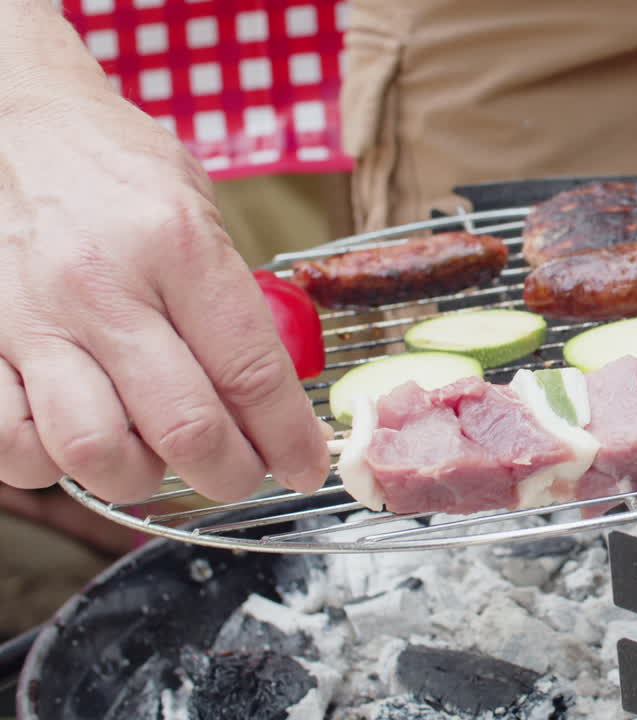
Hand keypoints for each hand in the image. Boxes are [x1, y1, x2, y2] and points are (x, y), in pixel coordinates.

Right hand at [0, 71, 330, 503]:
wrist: (6, 118)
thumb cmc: (108, 163)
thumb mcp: (196, 205)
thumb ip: (231, 295)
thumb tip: (269, 387)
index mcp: (176, 246)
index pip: (251, 372)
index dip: (288, 438)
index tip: (305, 467)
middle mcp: (103, 287)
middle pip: (185, 428)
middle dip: (230, 474)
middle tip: (240, 473)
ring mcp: (29, 318)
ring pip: (94, 451)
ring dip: (139, 478)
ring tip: (155, 458)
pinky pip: (9, 443)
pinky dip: (46, 463)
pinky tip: (73, 439)